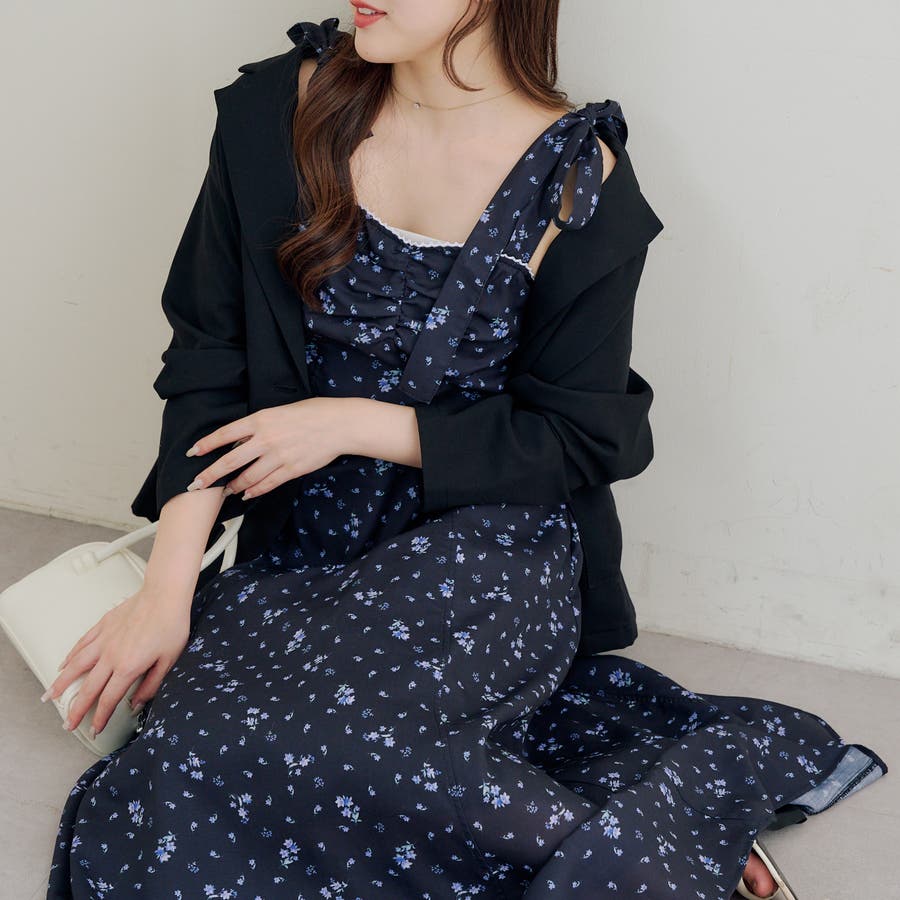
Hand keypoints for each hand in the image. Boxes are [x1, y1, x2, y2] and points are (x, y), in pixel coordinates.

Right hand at [41, 587, 191, 735]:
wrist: (164, 594)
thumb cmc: (171, 624)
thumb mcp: (169, 660)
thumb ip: (151, 684)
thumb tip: (137, 703)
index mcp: (128, 667)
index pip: (108, 699)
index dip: (100, 717)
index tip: (94, 729)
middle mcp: (111, 656)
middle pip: (88, 688)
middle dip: (76, 709)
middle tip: (67, 723)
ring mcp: (104, 639)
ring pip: (76, 665)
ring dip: (61, 683)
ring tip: (50, 696)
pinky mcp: (103, 625)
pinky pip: (82, 644)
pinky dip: (70, 656)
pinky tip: (63, 664)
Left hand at [185, 396, 358, 499]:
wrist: (338, 424)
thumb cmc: (312, 412)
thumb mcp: (280, 410)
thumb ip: (259, 425)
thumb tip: (241, 439)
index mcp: (261, 419)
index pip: (225, 434)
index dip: (206, 445)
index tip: (193, 453)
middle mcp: (266, 438)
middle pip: (230, 461)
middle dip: (210, 475)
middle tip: (196, 484)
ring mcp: (278, 456)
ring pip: (247, 477)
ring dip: (233, 486)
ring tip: (224, 492)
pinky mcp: (291, 469)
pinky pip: (267, 484)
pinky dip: (254, 491)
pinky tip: (246, 494)